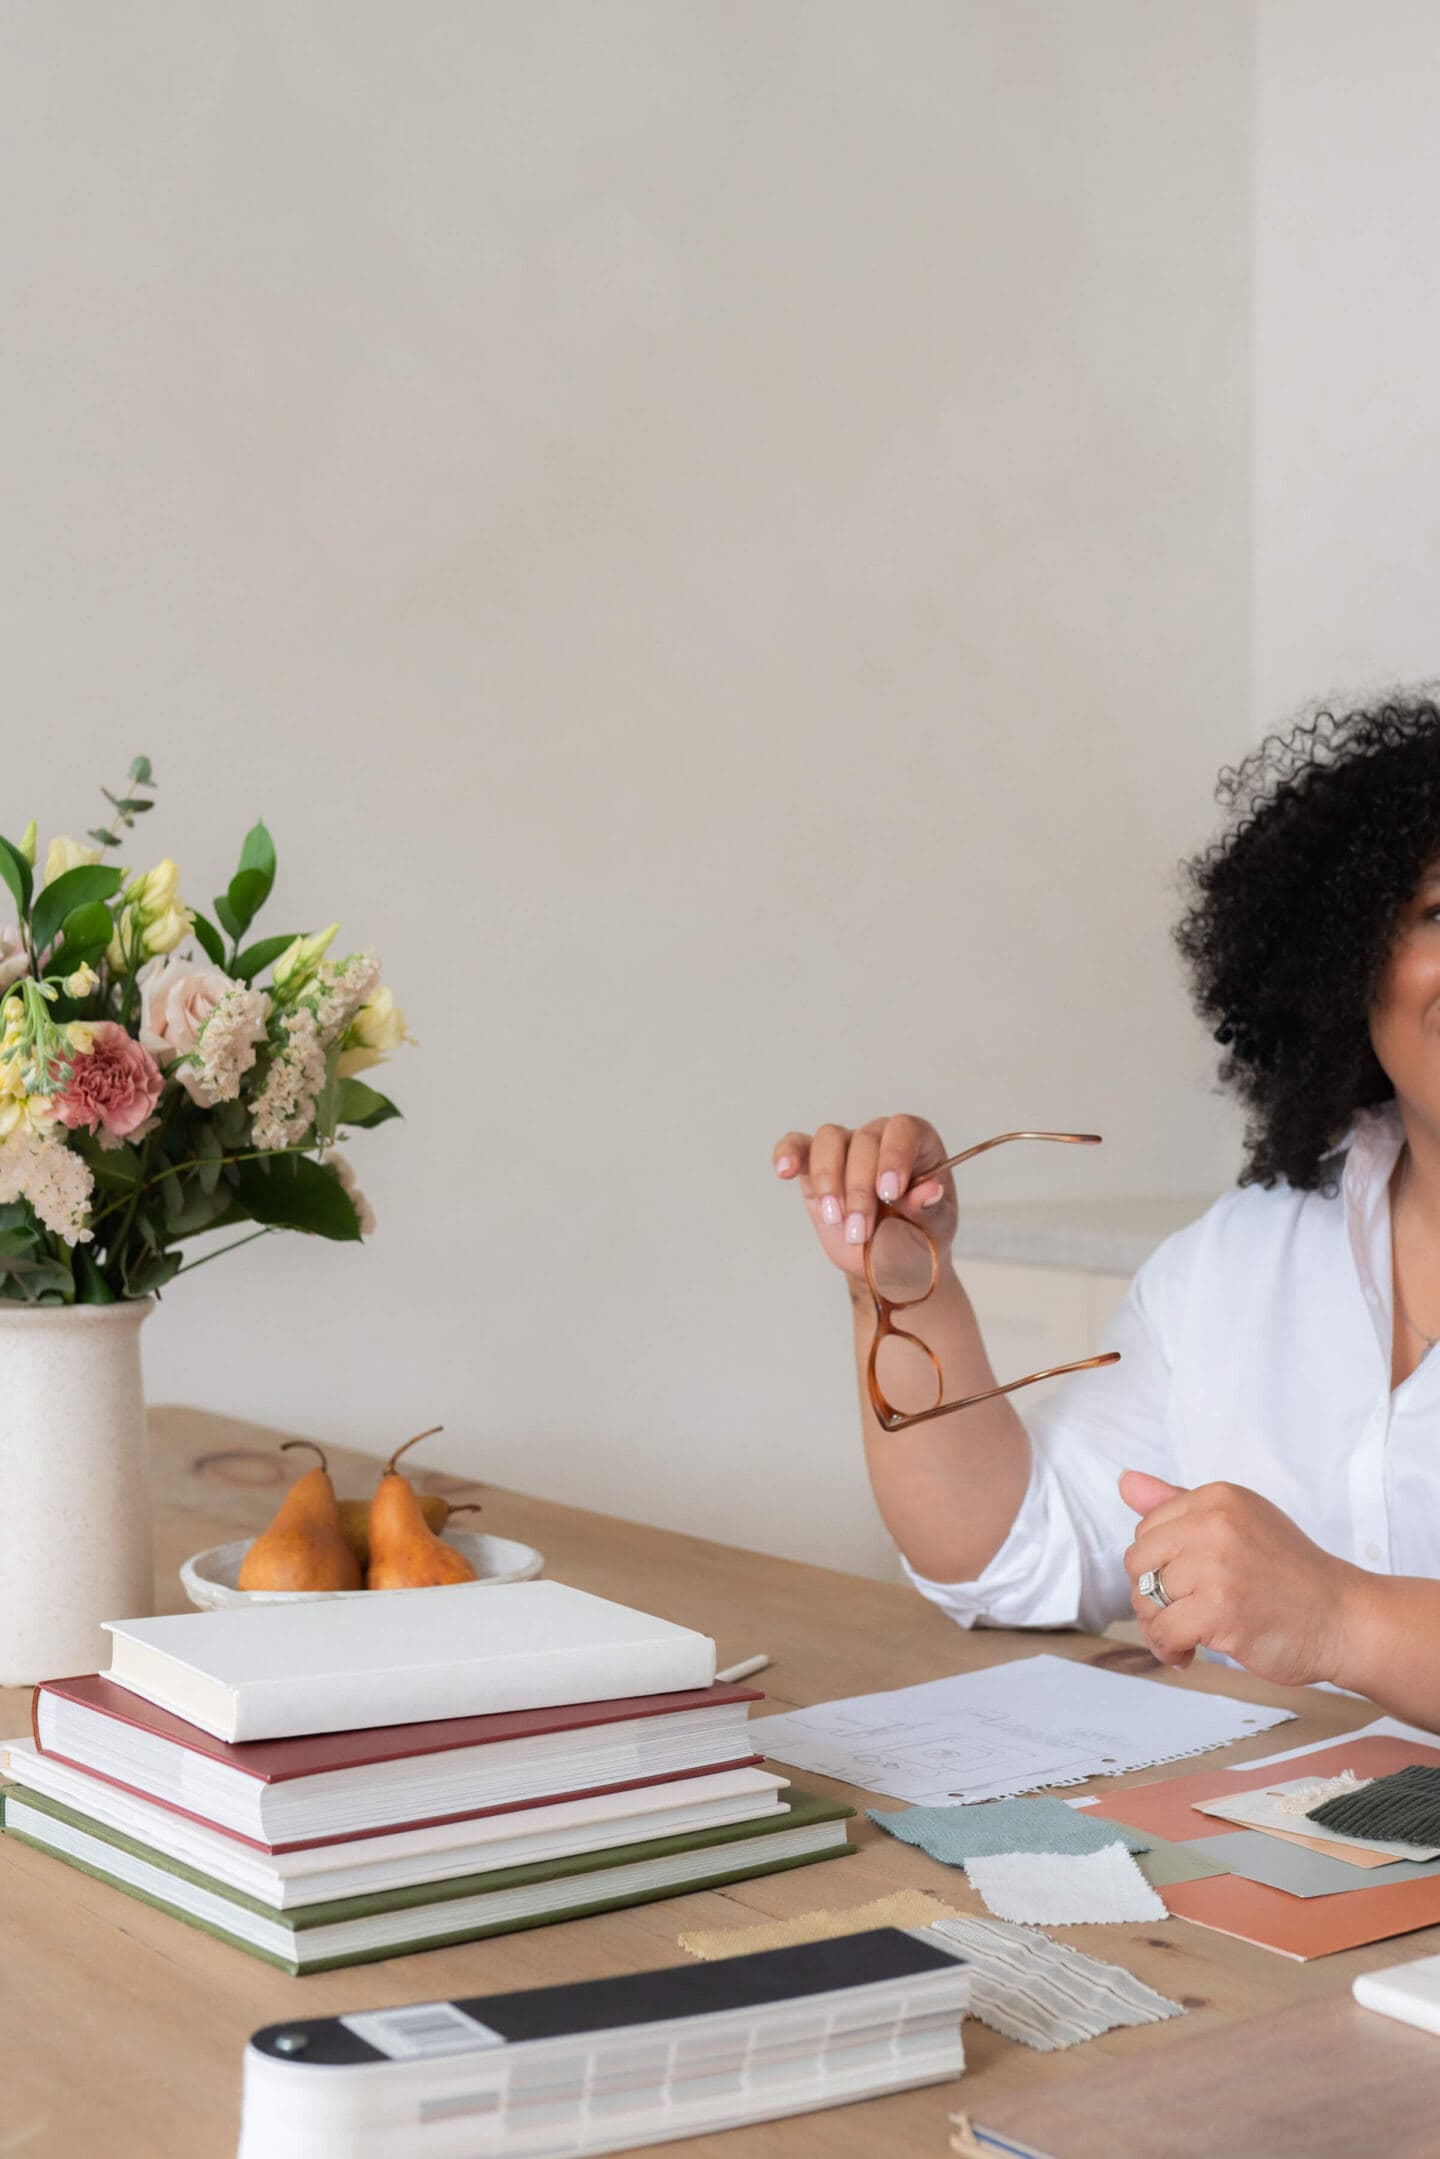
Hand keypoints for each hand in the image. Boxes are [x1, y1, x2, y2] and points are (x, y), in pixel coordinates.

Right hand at [771, 1115, 956, 1284]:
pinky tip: (785, 1170)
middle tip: (860, 1230)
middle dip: (860, 1189)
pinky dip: (788, 1153)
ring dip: (829, 1180)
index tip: (889, 1192)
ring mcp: (847, 1150)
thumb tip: (929, 1190)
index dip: (894, 1156)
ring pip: (830, 1140)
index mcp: (918, 1145)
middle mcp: (881, 1138)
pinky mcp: (815, 1167)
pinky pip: (798, 1147)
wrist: (889, 1264)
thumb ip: (930, 1209)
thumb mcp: (933, 1230)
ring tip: (834, 1218)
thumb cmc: (917, 1239)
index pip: (903, 1130)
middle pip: (864, 1141)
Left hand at [1120, 1470, 1360, 1686]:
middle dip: (1151, 1597)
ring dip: (1159, 1629)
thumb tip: (1125, 1481)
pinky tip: (1190, 1655)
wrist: (1344, 1618)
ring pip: (1145, 1601)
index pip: (1146, 1530)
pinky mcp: (1220, 1609)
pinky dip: (1170, 1651)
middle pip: (1137, 1564)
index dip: (1159, 1566)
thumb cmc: (1291, 1575)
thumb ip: (1177, 1502)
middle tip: (1182, 1615)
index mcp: (1217, 1498)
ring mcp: (1217, 1566)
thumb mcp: (1239, 1521)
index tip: (1185, 1586)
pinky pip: (1163, 1633)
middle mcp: (1214, 1523)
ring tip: (1188, 1637)